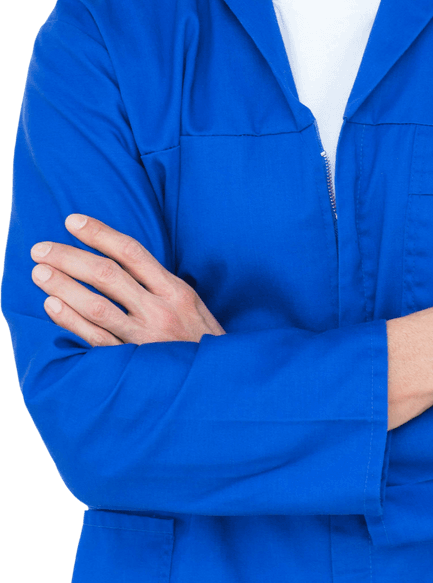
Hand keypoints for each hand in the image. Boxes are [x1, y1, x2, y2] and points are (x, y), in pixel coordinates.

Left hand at [30, 214, 225, 346]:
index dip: (99, 234)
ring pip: (96, 306)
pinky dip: (71, 321)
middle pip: (107, 274)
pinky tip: (52, 305)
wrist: (218, 386)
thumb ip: (162, 286)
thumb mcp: (192, 306)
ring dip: (64, 286)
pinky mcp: (132, 363)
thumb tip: (124, 264)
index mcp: (175, 291)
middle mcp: (159, 310)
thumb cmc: (202, 343)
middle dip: (70, 257)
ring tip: (39, 272)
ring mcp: (144, 338)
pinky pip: (95, 339)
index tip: (73, 221)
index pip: (131, 252)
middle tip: (41, 248)